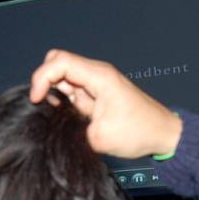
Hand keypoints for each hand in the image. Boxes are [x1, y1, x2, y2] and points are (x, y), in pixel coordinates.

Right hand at [29, 49, 181, 158]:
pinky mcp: (97, 93)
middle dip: (45, 80)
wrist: (162, 134)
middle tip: (45, 104)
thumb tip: (55, 125)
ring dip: (55, 92)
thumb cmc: (139, 132)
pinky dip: (64, 99)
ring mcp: (97, 82)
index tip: (36, 100)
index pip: (59, 62)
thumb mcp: (98, 137)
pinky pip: (73, 89)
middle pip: (58, 61)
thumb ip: (72, 127)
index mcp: (99, 76)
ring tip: (60, 114)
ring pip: (63, 75)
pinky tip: (68, 115)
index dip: (41, 78)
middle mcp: (97, 73)